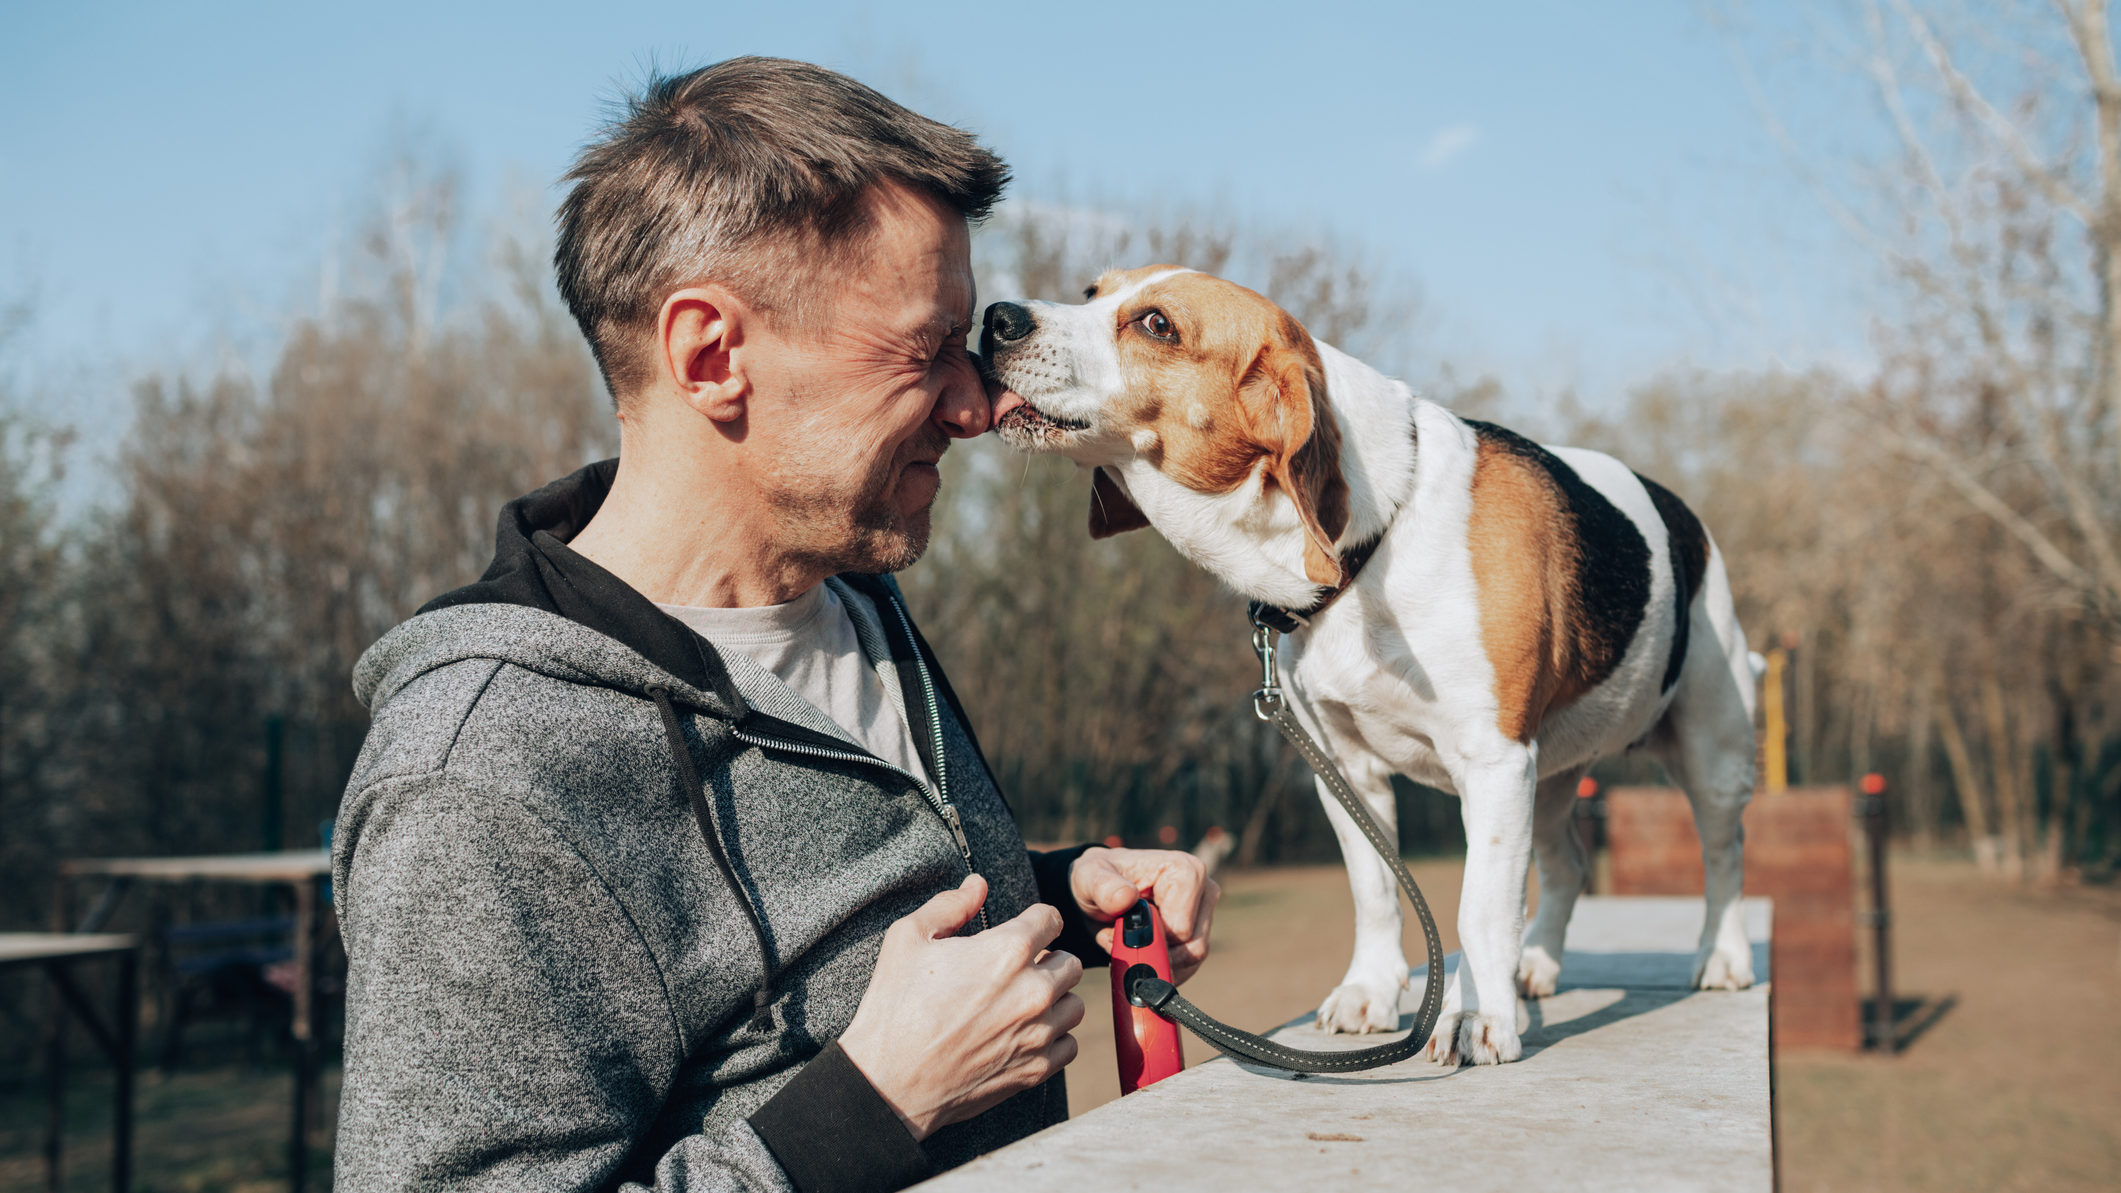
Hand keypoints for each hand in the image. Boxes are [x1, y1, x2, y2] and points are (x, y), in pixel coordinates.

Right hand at [838, 875, 1083, 1140]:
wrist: (888, 1082)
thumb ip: (950, 905)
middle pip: (1071, 962)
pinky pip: (1069, 1045)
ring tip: (1023, 1003)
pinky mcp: (1036, 1068)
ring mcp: (1038, 1032)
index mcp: (1008, 951)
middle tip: (1018, 970)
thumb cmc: (894, 1007)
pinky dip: (1053, 1039)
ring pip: (1075, 1004)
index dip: (1035, 921)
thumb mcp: (908, 939)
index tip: (1022, 931)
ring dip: (1055, 1000)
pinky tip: (1024, 1034)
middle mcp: (1033, 990)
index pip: (1051, 918)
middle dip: (1049, 960)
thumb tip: (978, 884)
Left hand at [1068, 847, 1220, 983]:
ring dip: (1154, 960)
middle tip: (1119, 940)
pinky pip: (1187, 967)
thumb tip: (1126, 898)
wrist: (1099, 892)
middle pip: (1190, 948)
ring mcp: (1205, 914)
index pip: (1181, 929)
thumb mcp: (1089, 877)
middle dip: (1152, 953)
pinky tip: (1139, 949)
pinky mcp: (1200, 933)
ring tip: (1126, 941)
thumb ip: (1103, 887)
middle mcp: (1204, 890)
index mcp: (1185, 870)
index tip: (1123, 928)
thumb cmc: (1097, 879)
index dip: (1150, 939)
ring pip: (1190, 961)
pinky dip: (1159, 965)